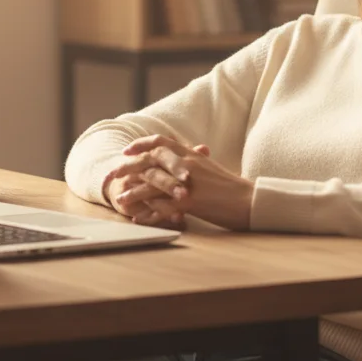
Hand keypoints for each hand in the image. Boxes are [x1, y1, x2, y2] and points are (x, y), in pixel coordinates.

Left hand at [106, 134, 254, 231]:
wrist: (249, 200)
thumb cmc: (230, 186)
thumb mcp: (209, 168)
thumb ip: (193, 161)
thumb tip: (182, 158)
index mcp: (190, 154)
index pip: (161, 142)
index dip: (141, 144)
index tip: (126, 150)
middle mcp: (186, 163)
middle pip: (150, 160)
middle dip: (128, 167)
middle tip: (112, 174)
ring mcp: (187, 182)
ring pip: (152, 184)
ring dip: (134, 192)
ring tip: (119, 199)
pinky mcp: (190, 200)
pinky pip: (162, 206)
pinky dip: (148, 213)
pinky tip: (138, 218)